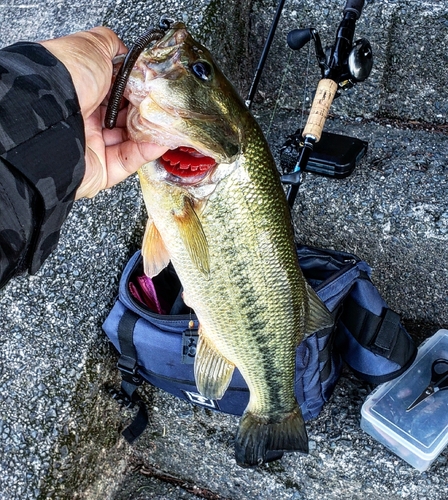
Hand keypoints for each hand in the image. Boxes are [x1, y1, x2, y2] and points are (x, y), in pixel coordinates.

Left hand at [39, 27, 166, 198]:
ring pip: (129, 142)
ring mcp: (92, 145)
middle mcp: (84, 119)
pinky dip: (146, 152)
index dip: (135, 91)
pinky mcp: (101, 169)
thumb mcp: (91, 47)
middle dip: (145, 113)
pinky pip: (128, 161)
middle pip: (124, 119)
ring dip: (149, 133)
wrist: (50, 114)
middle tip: (161, 106)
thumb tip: (123, 49)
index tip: (152, 88)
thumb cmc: (66, 79)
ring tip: (165, 124)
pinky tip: (159, 141)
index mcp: (81, 92)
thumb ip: (109, 44)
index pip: (115, 94)